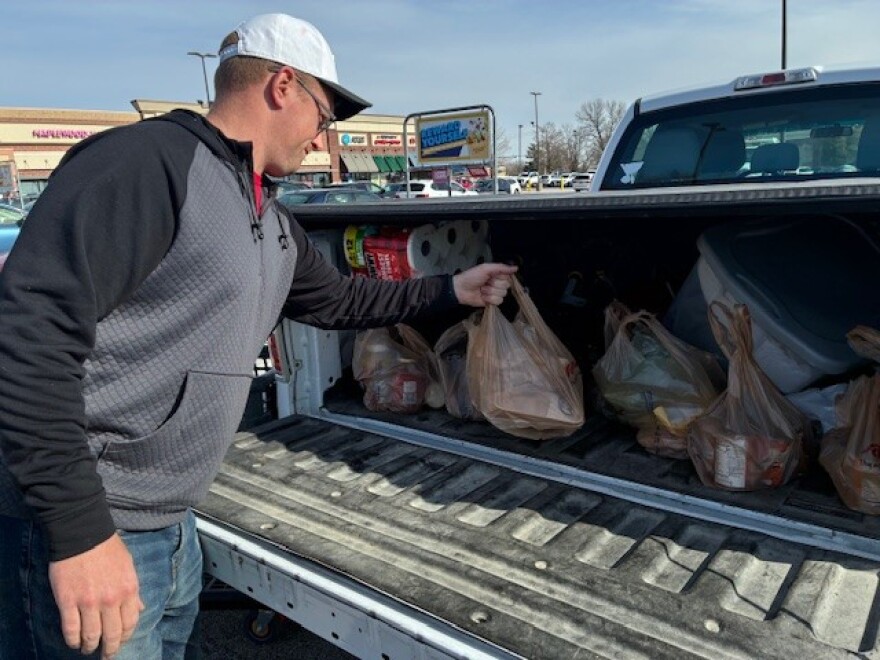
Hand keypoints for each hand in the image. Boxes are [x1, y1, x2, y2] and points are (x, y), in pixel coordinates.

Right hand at [49, 533, 143, 658]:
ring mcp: (89, 602)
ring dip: (90, 647)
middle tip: (106, 656)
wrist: (83, 533)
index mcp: (129, 589)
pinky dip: (72, 640)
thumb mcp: (129, 566)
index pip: (130, 623)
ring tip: (87, 649)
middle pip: (112, 634)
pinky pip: (71, 629)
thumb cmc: (108, 548)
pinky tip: (74, 642)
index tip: (120, 643)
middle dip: (109, 649)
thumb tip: (140, 609)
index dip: (125, 637)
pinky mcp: (68, 601)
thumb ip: (133, 590)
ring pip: (91, 635)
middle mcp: (111, 599)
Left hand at [452, 262, 517, 306]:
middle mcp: (498, 284)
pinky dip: (489, 299)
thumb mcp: (486, 268)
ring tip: (482, 289)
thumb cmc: (472, 276)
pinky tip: (482, 296)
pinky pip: (498, 301)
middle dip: (494, 284)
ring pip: (502, 294)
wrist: (461, 289)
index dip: (500, 277)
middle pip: (506, 286)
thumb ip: (501, 267)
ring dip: (490, 292)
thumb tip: (516, 268)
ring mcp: (495, 293)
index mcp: (498, 275)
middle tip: (485, 283)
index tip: (492, 276)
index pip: (508, 277)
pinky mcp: (492, 302)